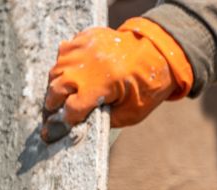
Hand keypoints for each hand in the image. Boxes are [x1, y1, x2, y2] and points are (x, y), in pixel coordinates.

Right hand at [44, 18, 193, 134]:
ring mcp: (85, 49)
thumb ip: (105, 121)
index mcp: (98, 88)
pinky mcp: (88, 37)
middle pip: (54, 90)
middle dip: (54, 103)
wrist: (162, 51)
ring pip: (56, 70)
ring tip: (65, 89)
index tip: (68, 123)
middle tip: (57, 108)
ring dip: (58, 82)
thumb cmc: (148, 85)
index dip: (67, 120)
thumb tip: (83, 125)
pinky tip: (74, 68)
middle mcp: (86, 68)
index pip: (69, 110)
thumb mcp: (130, 113)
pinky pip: (65, 50)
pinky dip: (66, 61)